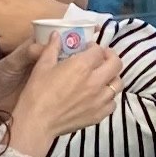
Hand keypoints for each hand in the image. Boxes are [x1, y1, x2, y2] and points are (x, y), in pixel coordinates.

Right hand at [4, 35, 125, 156]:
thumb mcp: (42, 66)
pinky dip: (109, 97)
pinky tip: (99, 96)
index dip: (94, 47)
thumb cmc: (37, 92)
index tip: (88, 49)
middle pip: (116, 64)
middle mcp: (95, 81)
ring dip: (112, 77)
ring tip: (103, 77)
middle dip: (111, 57)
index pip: (98, 50)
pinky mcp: (99, 114)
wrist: (37, 121)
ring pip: (118, 84)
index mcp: (82, 66)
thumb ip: (52, 48)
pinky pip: (112, 103)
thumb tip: (56, 35)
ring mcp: (99, 99)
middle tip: (102, 58)